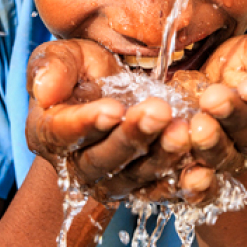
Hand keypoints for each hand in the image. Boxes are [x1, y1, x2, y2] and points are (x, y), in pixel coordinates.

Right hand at [25, 39, 204, 202]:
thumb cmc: (82, 67)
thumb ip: (52, 68)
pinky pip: (163, 191)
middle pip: (102, 161)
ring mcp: (111, 181)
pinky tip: (202, 168)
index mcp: (48, 133)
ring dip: (161, 156)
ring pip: (135, 177)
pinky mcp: (143, 187)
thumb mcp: (65, 55)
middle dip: (132, 137)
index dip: (88, 124)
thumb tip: (43, 92)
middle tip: (159, 112)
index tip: (114, 109)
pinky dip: (184, 184)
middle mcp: (76, 165)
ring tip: (183, 129)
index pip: (64, 135)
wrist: (112, 85)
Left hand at [172, 34, 246, 182]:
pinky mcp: (207, 171)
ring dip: (211, 144)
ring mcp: (236, 159)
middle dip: (233, 116)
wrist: (201, 77)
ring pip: (228, 158)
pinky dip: (197, 185)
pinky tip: (188, 174)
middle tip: (213, 99)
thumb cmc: (236, 62)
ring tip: (196, 125)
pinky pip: (205, 188)